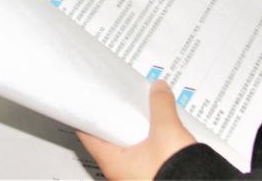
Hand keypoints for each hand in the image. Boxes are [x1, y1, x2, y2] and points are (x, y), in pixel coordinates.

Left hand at [77, 80, 195, 179]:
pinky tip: (157, 133)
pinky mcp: (152, 177)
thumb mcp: (166, 131)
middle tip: (117, 100)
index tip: (89, 100)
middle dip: (114, 120)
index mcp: (112, 162)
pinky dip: (146, 143)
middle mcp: (120, 173)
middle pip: (108, 140)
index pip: (87, 134)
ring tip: (140, 112)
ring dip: (133, 132)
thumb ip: (161, 106)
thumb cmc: (174, 172)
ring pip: (127, 150)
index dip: (87, 115)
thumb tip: (159, 88)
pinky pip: (144, 157)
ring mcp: (135, 177)